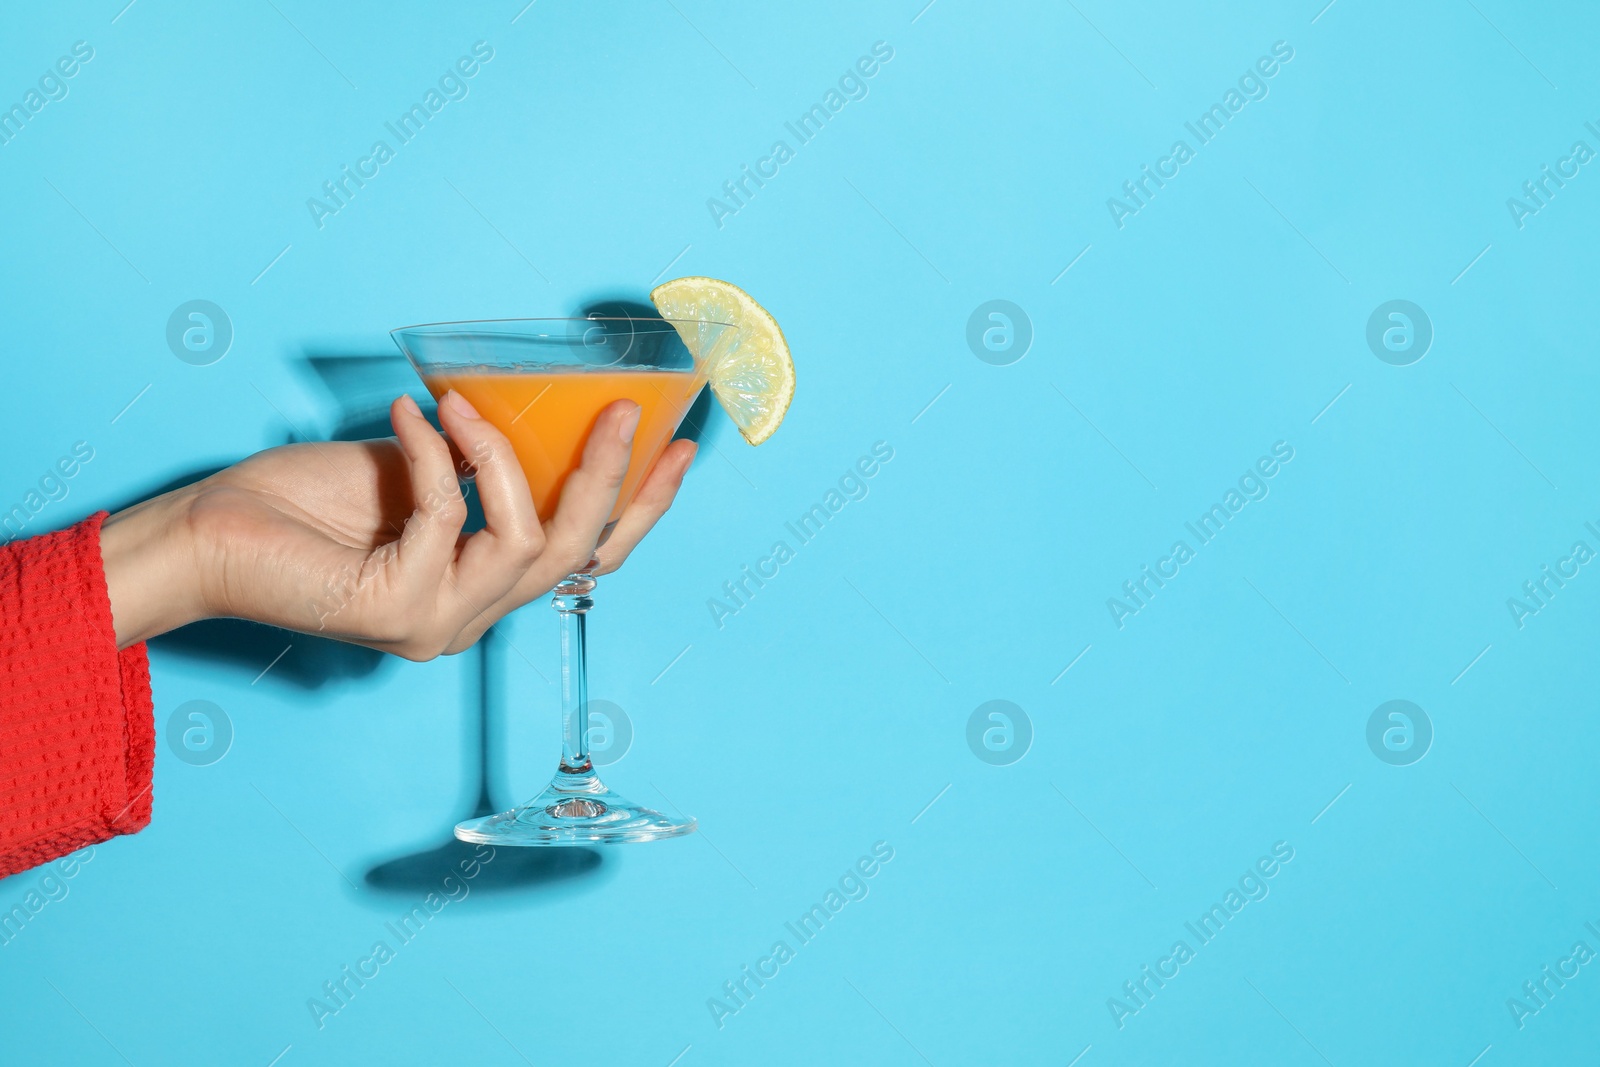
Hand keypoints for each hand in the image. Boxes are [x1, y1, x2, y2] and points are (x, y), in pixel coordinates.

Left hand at [100, 391, 698, 656]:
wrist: (210, 535)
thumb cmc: (304, 504)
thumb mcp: (420, 473)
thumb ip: (479, 468)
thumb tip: (532, 418)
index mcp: (483, 589)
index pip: (588, 558)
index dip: (643, 506)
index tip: (680, 446)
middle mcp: (471, 618)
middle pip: (578, 552)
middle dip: (611, 474)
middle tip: (622, 408)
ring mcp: (439, 625)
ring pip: (525, 540)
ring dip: (507, 456)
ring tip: (468, 403)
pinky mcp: (397, 613)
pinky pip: (448, 515)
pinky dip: (436, 454)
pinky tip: (409, 415)